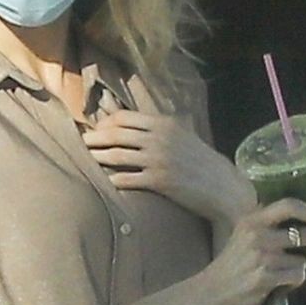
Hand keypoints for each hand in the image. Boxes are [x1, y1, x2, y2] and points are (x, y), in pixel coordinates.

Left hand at [81, 109, 253, 225]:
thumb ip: (161, 129)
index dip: (106, 123)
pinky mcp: (158, 181)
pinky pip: (127, 178)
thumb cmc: (203, 161)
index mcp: (164, 124)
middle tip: (82, 142)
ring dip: (99, 157)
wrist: (222, 186)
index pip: (124, 118)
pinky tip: (106, 180)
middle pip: (116, 134)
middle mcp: (159, 139)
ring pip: (118, 156)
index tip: (97, 129)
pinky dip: (114, 179)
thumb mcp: (184, 135)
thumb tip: (137, 126)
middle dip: (96, 138)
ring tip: (88, 158)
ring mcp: (157, 160)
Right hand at [202, 198, 305, 304]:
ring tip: (275, 277)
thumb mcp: (242, 237)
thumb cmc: (230, 268)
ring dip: (295, 271)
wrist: (209, 294)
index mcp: (252, 220)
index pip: (287, 206)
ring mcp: (262, 256)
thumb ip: (267, 228)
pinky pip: (296, 277)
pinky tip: (272, 286)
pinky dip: (290, 283)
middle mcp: (257, 234)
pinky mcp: (265, 277)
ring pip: (302, 262)